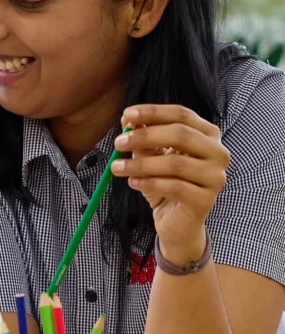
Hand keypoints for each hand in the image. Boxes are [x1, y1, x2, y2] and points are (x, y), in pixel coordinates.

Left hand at [112, 104, 229, 263]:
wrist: (175, 220)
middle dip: (145, 136)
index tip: (126, 115)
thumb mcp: (151, 157)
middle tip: (118, 143)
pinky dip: (149, 183)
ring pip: (175, 163)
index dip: (153, 112)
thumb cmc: (164, 183)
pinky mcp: (206, 200)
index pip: (181, 114)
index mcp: (207, 134)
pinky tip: (132, 183)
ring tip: (116, 167)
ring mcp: (215, 177)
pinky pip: (175, 187)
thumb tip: (128, 120)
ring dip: (141, 164)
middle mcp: (217, 152)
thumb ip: (143, 138)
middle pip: (181, 135)